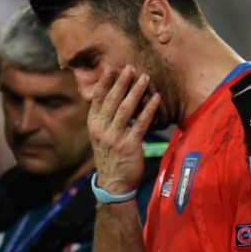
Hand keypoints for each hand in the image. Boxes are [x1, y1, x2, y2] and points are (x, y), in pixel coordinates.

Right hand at [88, 65, 160, 195]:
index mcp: (94, 125)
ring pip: (126, 109)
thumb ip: (105, 119)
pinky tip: (156, 98)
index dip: (104, 82)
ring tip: (144, 78)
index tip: (111, 68)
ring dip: (136, 92)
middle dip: (121, 82)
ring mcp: (115, 138)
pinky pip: (141, 123)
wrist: (114, 184)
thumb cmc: (110, 157)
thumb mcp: (101, 137)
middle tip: (130, 67)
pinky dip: (149, 109)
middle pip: (111, 100)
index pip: (97, 99)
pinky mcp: (130, 146)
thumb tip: (112, 98)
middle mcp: (102, 130)